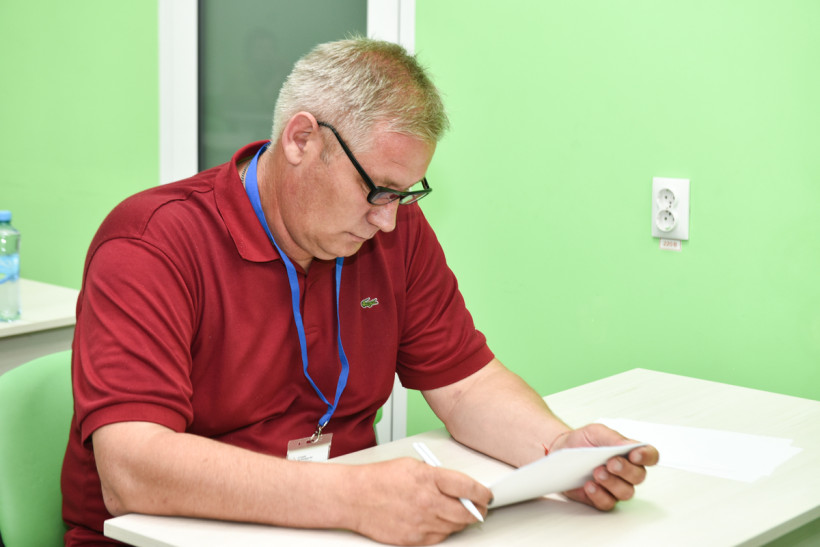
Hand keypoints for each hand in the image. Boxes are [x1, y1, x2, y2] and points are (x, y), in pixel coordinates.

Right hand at [349, 458, 490, 544]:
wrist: (354, 498)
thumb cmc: (380, 479)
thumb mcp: (413, 465)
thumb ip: (438, 476)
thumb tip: (458, 487)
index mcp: (429, 478)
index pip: (468, 488)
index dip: (483, 493)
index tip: (487, 495)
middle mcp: (427, 502)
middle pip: (467, 512)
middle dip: (478, 510)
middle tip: (480, 508)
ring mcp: (421, 523)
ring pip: (455, 527)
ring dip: (460, 521)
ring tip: (459, 513)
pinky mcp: (413, 539)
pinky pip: (439, 538)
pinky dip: (443, 530)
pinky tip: (438, 521)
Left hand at [549, 423, 658, 510]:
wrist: (561, 451)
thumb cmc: (583, 442)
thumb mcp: (596, 432)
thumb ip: (613, 437)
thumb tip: (628, 446)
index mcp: (629, 454)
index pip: (649, 456)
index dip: (647, 456)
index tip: (635, 454)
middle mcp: (626, 473)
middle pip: (638, 476)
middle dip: (626, 470)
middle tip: (611, 463)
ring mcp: (614, 487)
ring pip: (625, 492)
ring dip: (612, 483)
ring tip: (597, 473)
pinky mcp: (600, 498)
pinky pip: (606, 503)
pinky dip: (598, 495)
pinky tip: (589, 485)